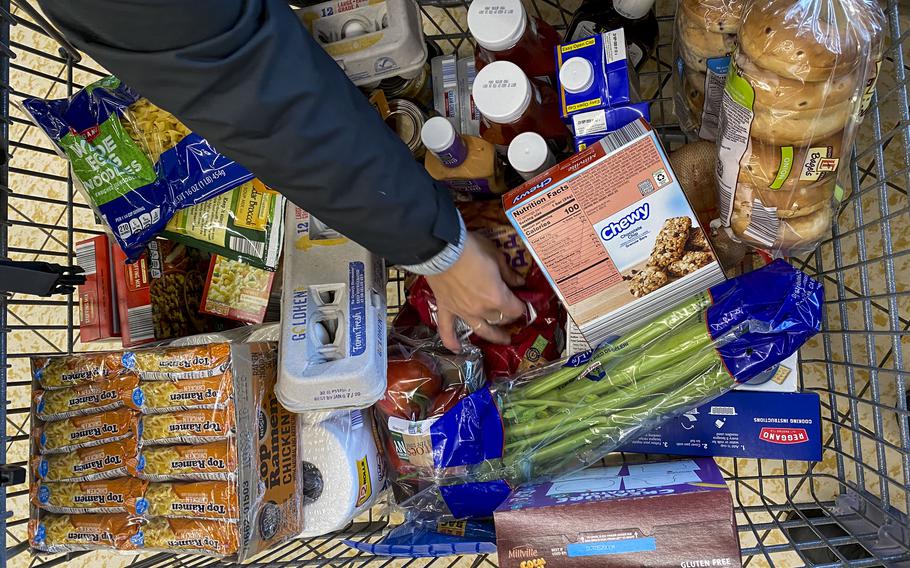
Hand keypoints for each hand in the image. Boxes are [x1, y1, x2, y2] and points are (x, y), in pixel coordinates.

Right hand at [426, 232, 526, 351]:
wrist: (440, 250)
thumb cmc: (471, 250)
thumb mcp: (496, 256)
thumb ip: (508, 273)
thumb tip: (519, 282)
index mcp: (497, 297)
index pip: (516, 309)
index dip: (522, 306)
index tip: (524, 302)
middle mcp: (481, 310)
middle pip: (501, 319)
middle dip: (510, 316)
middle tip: (513, 313)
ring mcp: (463, 312)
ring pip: (481, 330)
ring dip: (494, 336)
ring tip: (503, 339)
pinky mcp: (446, 309)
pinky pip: (447, 330)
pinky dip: (451, 341)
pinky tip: (456, 350)